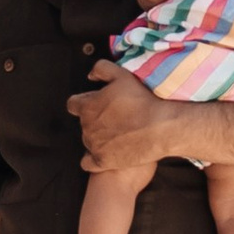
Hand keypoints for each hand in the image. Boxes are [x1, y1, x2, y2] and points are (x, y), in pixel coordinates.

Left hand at [68, 60, 174, 175]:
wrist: (160, 128)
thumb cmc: (142, 101)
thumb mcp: (122, 75)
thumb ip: (102, 69)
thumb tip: (91, 75)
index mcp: (88, 107)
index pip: (73, 104)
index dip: (83, 102)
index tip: (95, 103)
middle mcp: (86, 127)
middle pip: (83, 123)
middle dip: (95, 119)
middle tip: (114, 117)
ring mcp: (93, 146)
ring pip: (88, 142)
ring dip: (98, 138)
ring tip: (118, 134)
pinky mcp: (102, 161)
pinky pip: (88, 163)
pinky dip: (93, 159)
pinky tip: (106, 154)